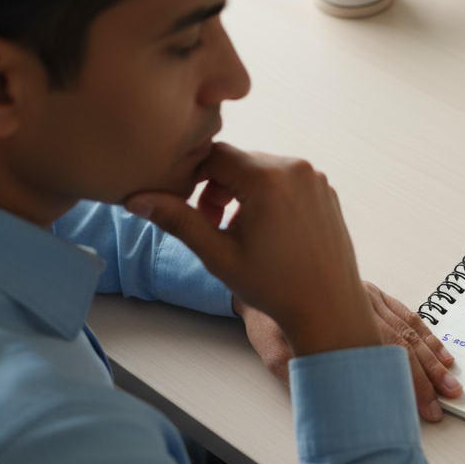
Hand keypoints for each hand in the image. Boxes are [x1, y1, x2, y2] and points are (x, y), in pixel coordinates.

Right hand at [126, 143, 377, 356]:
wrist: (329, 309)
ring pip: (261, 169)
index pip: (213, 155)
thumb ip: (177, 220)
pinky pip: (286, 180)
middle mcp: (295, 168)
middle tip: (215, 227)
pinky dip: (269, 197)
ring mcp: (315, 177)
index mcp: (267, 177)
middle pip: (238, 161)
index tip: (194, 212)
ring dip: (243, 193)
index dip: (194, 179)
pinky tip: (269, 233)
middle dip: (218, 189)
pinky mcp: (325, 189)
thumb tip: (135, 199)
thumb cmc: (274, 287)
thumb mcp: (218, 254)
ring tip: (242, 233)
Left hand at [237, 283, 462, 422]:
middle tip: (446, 399)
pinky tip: (440, 349)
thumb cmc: (267, 320)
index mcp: (338, 317)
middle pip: (401, 341)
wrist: (260, 279)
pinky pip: (405, 312)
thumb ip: (300, 376)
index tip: (424, 407)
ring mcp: (368, 295)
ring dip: (431, 355)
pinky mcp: (371, 293)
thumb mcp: (273, 352)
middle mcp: (358, 302)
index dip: (408, 382)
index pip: (383, 353)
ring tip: (450, 379)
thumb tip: (331, 403)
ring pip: (408, 327)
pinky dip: (425, 333)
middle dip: (427, 374)